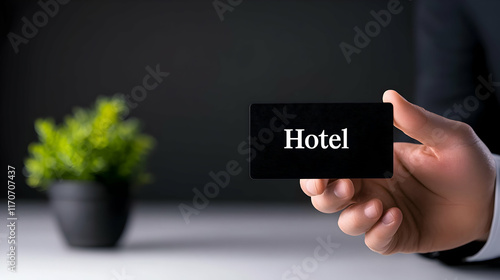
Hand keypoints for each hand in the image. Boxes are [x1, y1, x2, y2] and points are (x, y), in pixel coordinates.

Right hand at [300, 90, 495, 254]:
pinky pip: (374, 241)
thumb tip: (390, 97)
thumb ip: (416, 120)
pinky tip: (396, 217)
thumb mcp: (448, 137)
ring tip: (379, 205)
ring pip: (346, 221)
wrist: (490, 201)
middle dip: (325, 193)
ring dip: (354, 215)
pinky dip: (378, 232)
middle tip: (345, 187)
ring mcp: (381, 213)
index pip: (335, 164)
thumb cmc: (467, 167)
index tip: (319, 169)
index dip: (319, 168)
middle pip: (328, 196)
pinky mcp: (395, 236)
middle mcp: (372, 188)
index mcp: (374, 162)